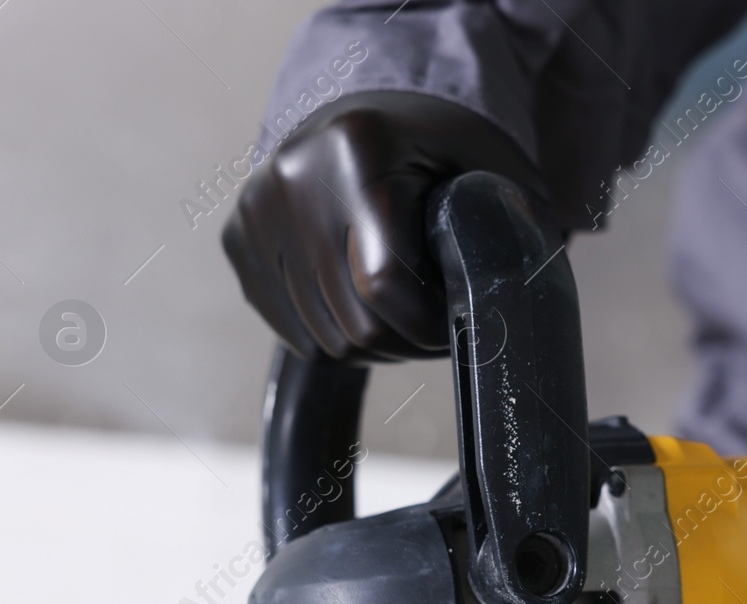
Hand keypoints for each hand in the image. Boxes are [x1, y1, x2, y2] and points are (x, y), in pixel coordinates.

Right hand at [222, 91, 546, 360]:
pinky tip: (367, 301)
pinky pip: (294, 333)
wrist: (383, 116)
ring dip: (377, 345)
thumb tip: (504, 318)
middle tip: (440, 320)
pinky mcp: (237, 241)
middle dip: (409, 342)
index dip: (432, 325)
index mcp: (356, 145)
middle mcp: (290, 173)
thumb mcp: (498, 182)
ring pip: (324, 342)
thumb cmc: (453, 154)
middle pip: (352, 325)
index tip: (462, 316)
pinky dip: (338, 336)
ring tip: (408, 307)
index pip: (383, 285)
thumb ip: (509, 239)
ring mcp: (254, 209)